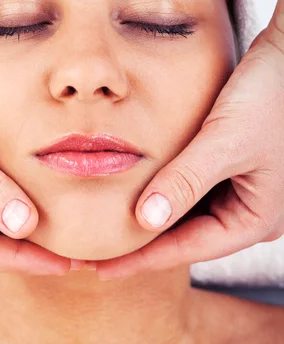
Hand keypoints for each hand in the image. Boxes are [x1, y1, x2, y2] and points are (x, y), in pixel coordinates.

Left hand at [96, 0, 283, 279]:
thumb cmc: (269, 96)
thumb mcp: (226, 141)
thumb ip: (186, 180)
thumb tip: (145, 221)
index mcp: (255, 218)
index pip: (188, 248)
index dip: (142, 258)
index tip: (101, 267)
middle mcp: (248, 208)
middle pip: (186, 233)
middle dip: (142, 239)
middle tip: (96, 248)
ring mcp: (239, 185)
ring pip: (186, 209)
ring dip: (150, 211)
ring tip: (108, 221)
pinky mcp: (228, 161)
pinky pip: (190, 184)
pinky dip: (163, 185)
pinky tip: (135, 184)